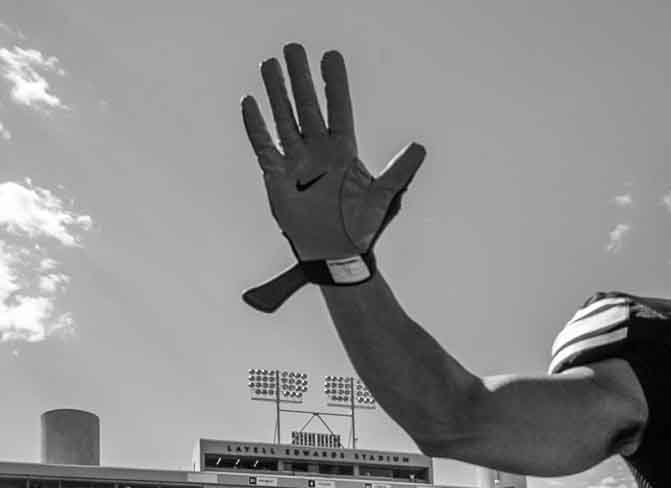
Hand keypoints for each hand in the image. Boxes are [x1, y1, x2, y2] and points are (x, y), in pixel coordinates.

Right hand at [240, 44, 425, 311]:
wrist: (335, 255)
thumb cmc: (361, 228)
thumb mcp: (383, 198)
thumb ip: (399, 172)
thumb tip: (420, 149)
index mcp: (343, 151)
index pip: (338, 108)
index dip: (335, 83)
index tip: (330, 56)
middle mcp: (318, 151)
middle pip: (307, 106)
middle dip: (300, 77)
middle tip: (293, 48)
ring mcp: (296, 162)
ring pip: (284, 119)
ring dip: (277, 93)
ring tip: (269, 64)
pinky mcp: (277, 178)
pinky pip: (265, 147)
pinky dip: (257, 127)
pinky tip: (250, 104)